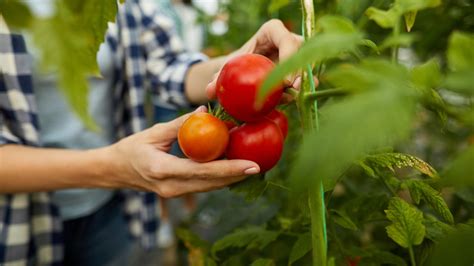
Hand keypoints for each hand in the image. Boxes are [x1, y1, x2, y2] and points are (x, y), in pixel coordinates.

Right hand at [105, 106, 259, 197]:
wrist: (116, 171)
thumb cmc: (132, 148)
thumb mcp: (154, 132)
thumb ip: (181, 124)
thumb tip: (206, 112)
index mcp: (163, 170)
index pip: (204, 171)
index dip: (230, 169)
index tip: (252, 166)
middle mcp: (172, 187)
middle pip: (213, 183)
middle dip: (238, 175)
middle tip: (261, 164)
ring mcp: (175, 193)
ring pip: (211, 187)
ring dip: (232, 177)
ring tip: (253, 165)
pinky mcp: (179, 192)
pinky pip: (204, 186)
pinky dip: (220, 177)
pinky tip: (234, 167)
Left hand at [206, 19, 317, 100]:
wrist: (245, 69)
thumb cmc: (237, 62)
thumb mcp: (228, 67)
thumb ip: (219, 77)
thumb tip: (210, 90)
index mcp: (273, 30)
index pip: (286, 40)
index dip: (289, 57)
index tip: (284, 81)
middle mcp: (291, 39)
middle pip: (302, 53)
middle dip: (300, 72)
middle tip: (293, 90)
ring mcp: (299, 53)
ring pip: (308, 66)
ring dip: (303, 83)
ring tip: (292, 97)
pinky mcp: (302, 68)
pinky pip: (307, 78)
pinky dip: (300, 90)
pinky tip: (290, 100)